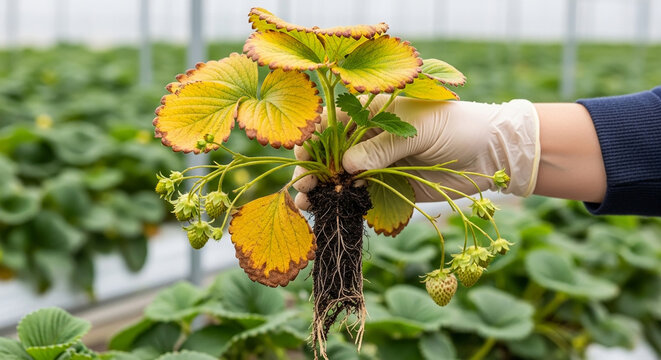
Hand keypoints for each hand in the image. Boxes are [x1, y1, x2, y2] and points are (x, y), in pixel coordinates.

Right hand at [292, 95, 540, 209]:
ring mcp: (378, 163)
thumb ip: (383, 147)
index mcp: (375, 111)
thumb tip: (345, 165)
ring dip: (320, 188)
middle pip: (330, 151)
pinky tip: (326, 209)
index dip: (313, 136)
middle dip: (311, 166)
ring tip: (306, 202)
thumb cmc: (458, 128)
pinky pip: (358, 194)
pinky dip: (340, 201)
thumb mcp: (419, 131)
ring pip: (339, 176)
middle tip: (301, 186)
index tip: (301, 153)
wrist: (491, 154)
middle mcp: (370, 137)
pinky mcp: (388, 186)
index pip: (333, 120)